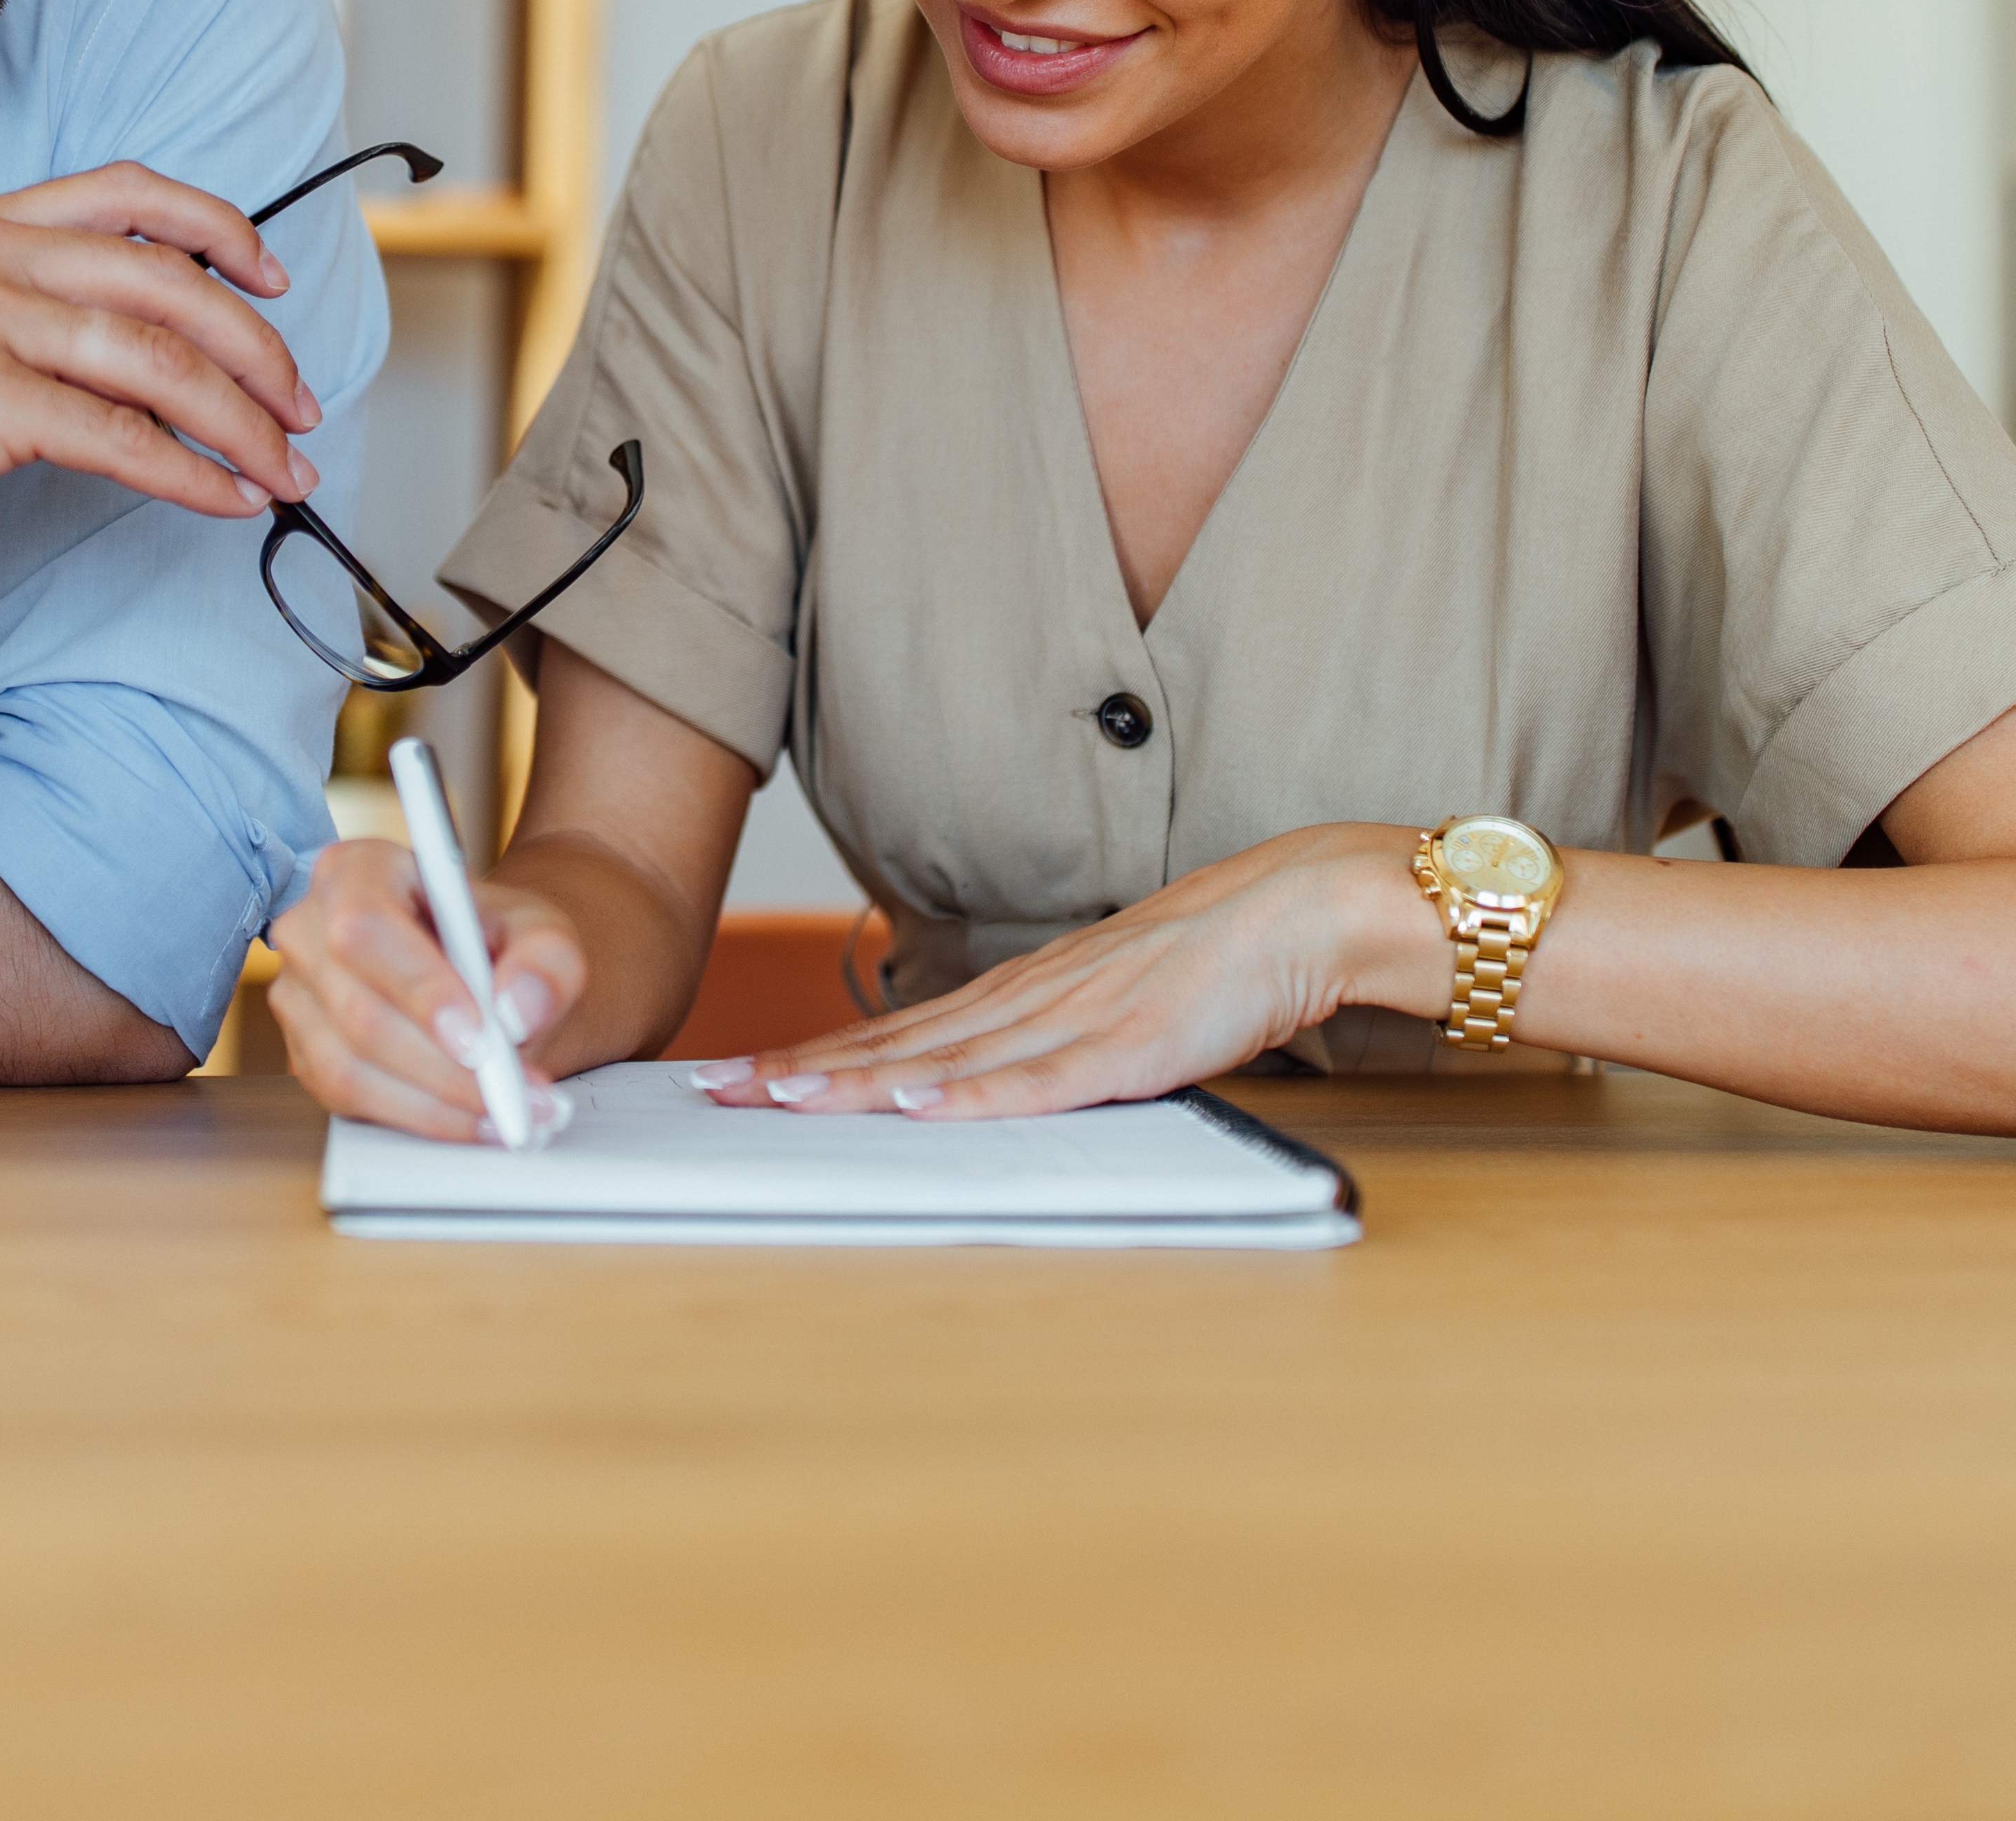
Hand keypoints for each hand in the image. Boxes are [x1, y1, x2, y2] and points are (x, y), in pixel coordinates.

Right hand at [0, 163, 322, 563]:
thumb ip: (20, 298)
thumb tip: (131, 338)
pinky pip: (121, 439)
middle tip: (302, 406)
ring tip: (285, 469)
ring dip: (241, 422)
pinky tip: (224, 499)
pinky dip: (190, 473)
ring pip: (159, 363)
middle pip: (171, 283)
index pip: (133, 191)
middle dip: (256, 349)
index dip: (220, 228)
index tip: (273, 277)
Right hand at [265, 837, 581, 1145]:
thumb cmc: (499, 941)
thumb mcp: (543, 932)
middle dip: (444, 1066)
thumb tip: (516, 1010)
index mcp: (357, 870)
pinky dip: (419, 1118)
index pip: (366, 926)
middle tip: (518, 1093)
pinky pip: (349, 1101)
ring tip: (510, 1113)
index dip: (418, 986)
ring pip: (349, 1066)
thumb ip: (546, 959)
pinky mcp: (306, 1054)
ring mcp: (298, 996)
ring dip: (436, 1103)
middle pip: (358, 1009)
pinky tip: (473, 1120)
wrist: (482, 972)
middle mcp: (309, 929)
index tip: (479, 1037)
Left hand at [703, 825, 1420, 1120]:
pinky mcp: (1133, 1046)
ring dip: (863, 1081)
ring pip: (949, 1058)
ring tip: (782, 1098)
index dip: (819, 1055)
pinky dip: (980, 1095)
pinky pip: (1045, 1078)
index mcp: (1024, 993)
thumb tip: (988, 1086)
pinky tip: (924, 1106)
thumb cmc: (1213, 962)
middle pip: (899, 1041)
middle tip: (714, 1091)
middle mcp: (1032, 1000)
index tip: (744, 1075)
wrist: (1301, 910)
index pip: (900, 1031)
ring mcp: (1078, 1019)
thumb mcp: (1111, 1008)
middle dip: (804, 1069)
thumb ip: (1051, 1044)